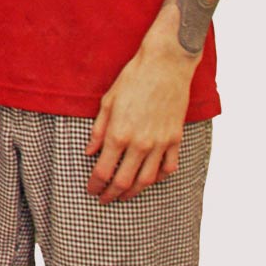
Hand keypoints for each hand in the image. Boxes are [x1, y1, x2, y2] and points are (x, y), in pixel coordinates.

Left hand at [85, 34, 197, 202]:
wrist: (165, 66)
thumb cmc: (132, 79)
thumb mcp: (107, 101)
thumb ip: (98, 130)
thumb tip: (89, 152)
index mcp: (118, 133)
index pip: (103, 170)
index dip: (95, 185)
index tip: (90, 190)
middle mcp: (140, 143)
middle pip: (124, 181)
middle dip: (112, 194)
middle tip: (104, 199)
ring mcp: (161, 143)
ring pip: (147, 179)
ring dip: (134, 191)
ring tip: (124, 195)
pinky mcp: (176, 139)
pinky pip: (168, 167)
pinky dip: (158, 177)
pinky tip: (150, 179)